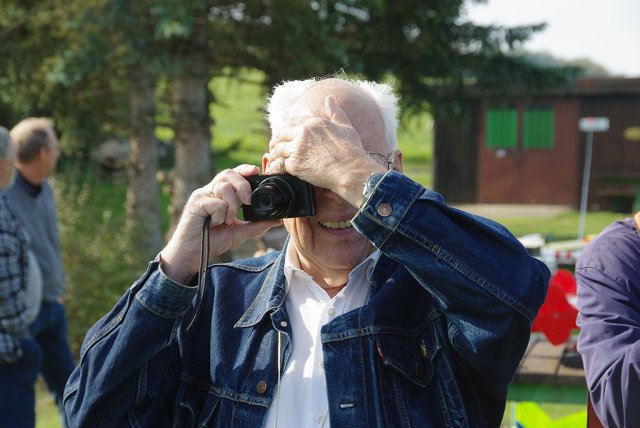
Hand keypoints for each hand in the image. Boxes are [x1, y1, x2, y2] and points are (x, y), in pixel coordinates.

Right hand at [160, 165, 279, 283]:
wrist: (192, 256)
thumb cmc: (212, 241)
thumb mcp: (239, 232)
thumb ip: (257, 225)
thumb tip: (277, 220)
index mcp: (220, 194)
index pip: (233, 174)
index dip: (244, 170)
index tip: (256, 171)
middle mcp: (210, 191)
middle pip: (228, 174)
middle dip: (243, 185)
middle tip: (248, 202)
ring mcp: (201, 196)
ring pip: (223, 186)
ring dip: (232, 206)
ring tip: (227, 221)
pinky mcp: (195, 204)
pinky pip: (215, 202)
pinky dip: (220, 214)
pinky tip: (215, 223)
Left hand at [266, 96, 383, 202]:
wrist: (351, 171)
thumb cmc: (351, 150)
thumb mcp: (346, 127)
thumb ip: (336, 112)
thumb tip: (329, 99)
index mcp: (313, 122)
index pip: (292, 122)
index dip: (286, 128)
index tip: (285, 135)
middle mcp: (303, 133)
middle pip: (281, 134)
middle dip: (277, 140)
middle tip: (275, 146)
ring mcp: (297, 149)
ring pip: (277, 148)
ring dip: (275, 153)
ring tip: (274, 157)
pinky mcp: (295, 165)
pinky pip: (279, 164)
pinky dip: (276, 166)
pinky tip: (276, 169)